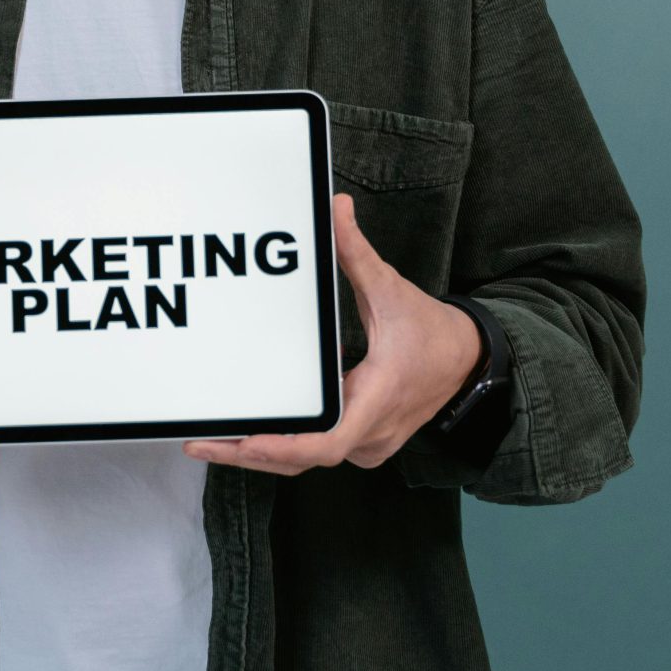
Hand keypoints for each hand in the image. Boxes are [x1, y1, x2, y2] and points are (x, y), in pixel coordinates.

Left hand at [182, 192, 483, 475]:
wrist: (470, 361)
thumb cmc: (432, 333)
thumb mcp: (392, 290)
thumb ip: (358, 253)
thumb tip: (336, 209)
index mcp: (378, 400)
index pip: (326, 442)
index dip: (283, 446)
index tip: (246, 441)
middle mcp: (370, 434)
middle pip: (301, 458)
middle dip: (247, 452)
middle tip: (200, 441)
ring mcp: (367, 444)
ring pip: (305, 461)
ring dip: (260, 453)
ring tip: (211, 442)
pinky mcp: (361, 442)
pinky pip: (315, 451)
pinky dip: (281, 445)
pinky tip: (246, 434)